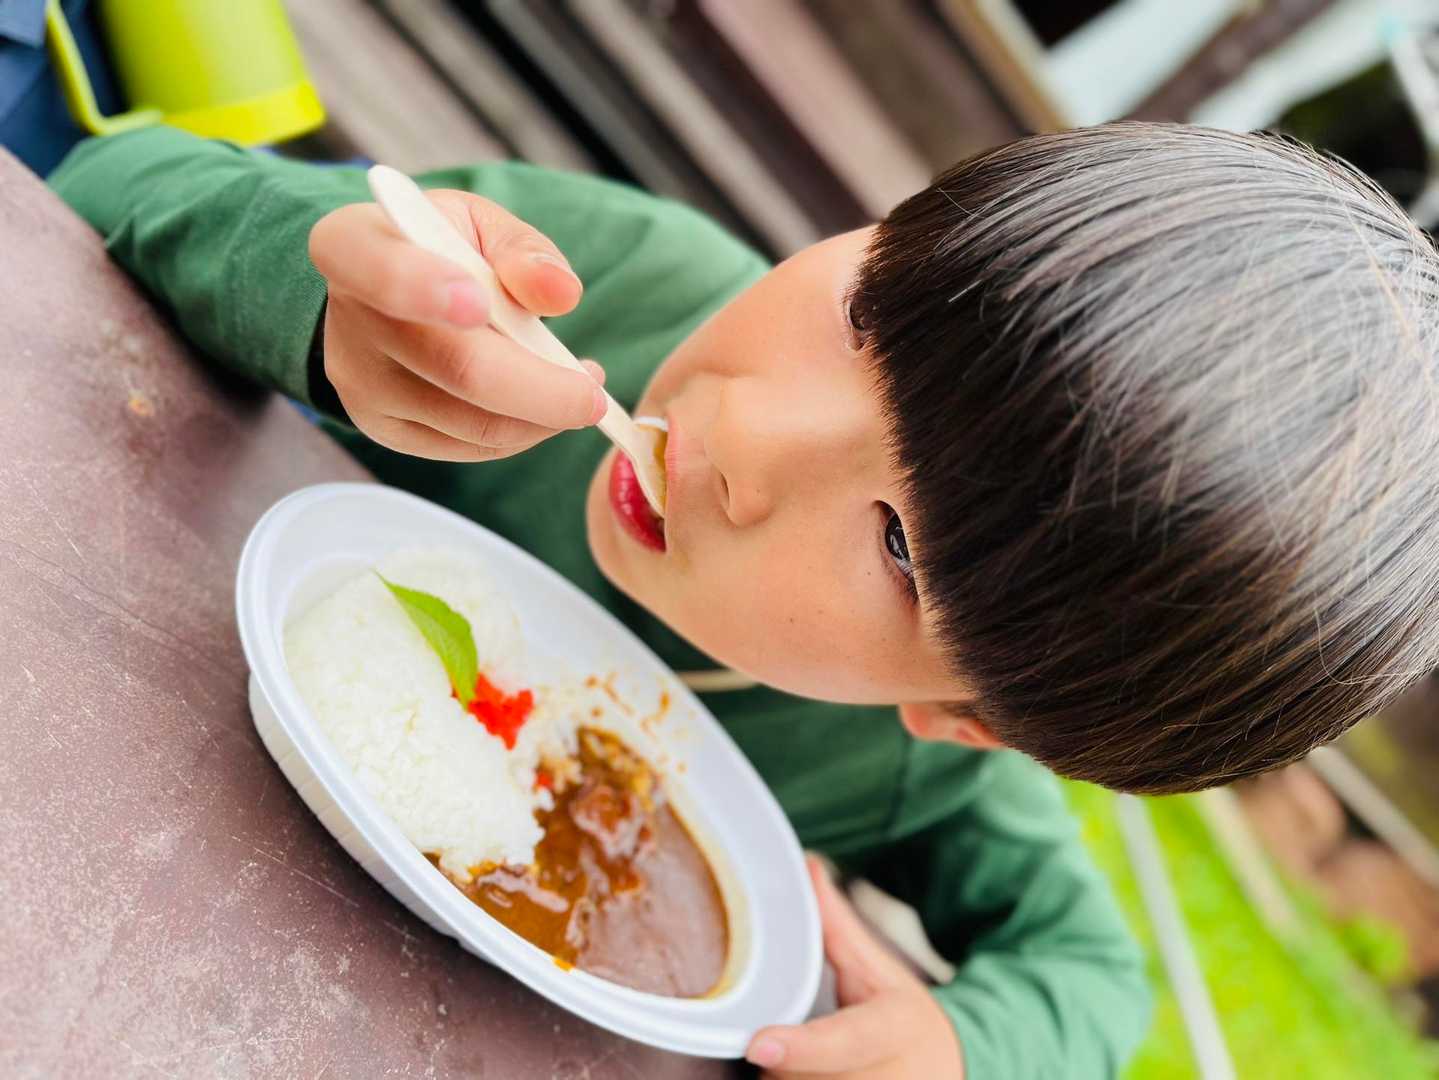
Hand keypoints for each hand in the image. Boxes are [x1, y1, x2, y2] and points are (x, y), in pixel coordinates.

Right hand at [309, 189, 606, 461]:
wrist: (389, 298)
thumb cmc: (439, 250)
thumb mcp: (479, 226)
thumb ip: (522, 250)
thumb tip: (562, 294)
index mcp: (355, 246)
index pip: (375, 269)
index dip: (421, 288)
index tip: (477, 301)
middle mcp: (350, 322)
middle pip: (453, 366)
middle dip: (540, 386)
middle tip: (593, 387)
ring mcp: (363, 386)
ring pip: (472, 421)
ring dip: (544, 415)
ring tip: (580, 387)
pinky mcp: (385, 430)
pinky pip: (470, 447)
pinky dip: (523, 432)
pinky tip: (544, 406)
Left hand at [747, 857, 964, 1079]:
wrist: (948, 1066)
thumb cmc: (898, 1015)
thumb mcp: (876, 966)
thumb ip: (836, 923)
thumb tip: (809, 865)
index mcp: (894, 1027)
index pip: (843, 1040)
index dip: (801, 1047)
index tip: (759, 1045)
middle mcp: (891, 1078)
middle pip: (805, 1075)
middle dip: (782, 1057)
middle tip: (785, 1040)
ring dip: (783, 1076)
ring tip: (800, 1059)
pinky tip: (801, 1072)